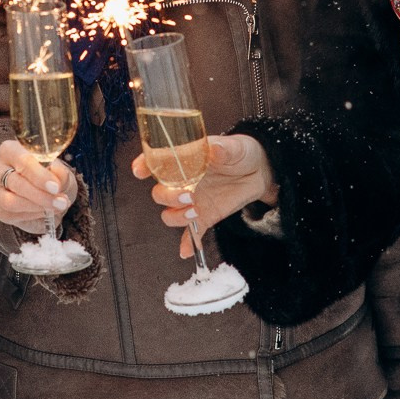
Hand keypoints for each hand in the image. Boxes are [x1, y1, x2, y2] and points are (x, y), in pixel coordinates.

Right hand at [0, 138, 79, 235]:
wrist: (44, 195)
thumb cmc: (49, 177)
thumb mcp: (59, 171)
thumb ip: (59, 173)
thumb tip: (58, 180)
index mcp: (9, 150)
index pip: (22, 160)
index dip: (39, 175)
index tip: (55, 187)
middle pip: (15, 182)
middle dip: (40, 194)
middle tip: (61, 202)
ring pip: (10, 201)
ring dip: (37, 207)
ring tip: (56, 207)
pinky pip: (12, 215)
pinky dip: (32, 215)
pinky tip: (44, 211)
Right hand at [130, 134, 277, 256]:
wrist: (259, 171)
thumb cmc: (242, 153)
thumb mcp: (235, 147)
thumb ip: (223, 148)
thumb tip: (214, 149)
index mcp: (184, 160)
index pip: (156, 162)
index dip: (144, 165)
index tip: (140, 171)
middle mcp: (182, 182)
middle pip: (159, 193)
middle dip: (167, 197)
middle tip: (187, 194)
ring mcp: (192, 201)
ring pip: (170, 214)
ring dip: (177, 217)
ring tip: (195, 211)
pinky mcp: (205, 216)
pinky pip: (191, 233)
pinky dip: (188, 243)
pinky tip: (187, 251)